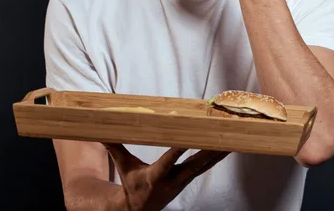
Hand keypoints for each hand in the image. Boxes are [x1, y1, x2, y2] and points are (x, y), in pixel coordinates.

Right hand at [104, 143, 228, 210]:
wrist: (139, 208)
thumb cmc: (130, 184)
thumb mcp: (123, 166)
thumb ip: (114, 147)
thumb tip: (100, 130)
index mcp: (155, 176)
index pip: (169, 161)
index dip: (179, 151)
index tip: (188, 139)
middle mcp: (174, 180)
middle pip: (194, 164)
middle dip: (208, 152)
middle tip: (221, 138)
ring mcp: (184, 180)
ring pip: (205, 165)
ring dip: (219, 152)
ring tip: (233, 139)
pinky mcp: (190, 178)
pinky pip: (206, 166)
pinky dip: (217, 156)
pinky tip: (228, 146)